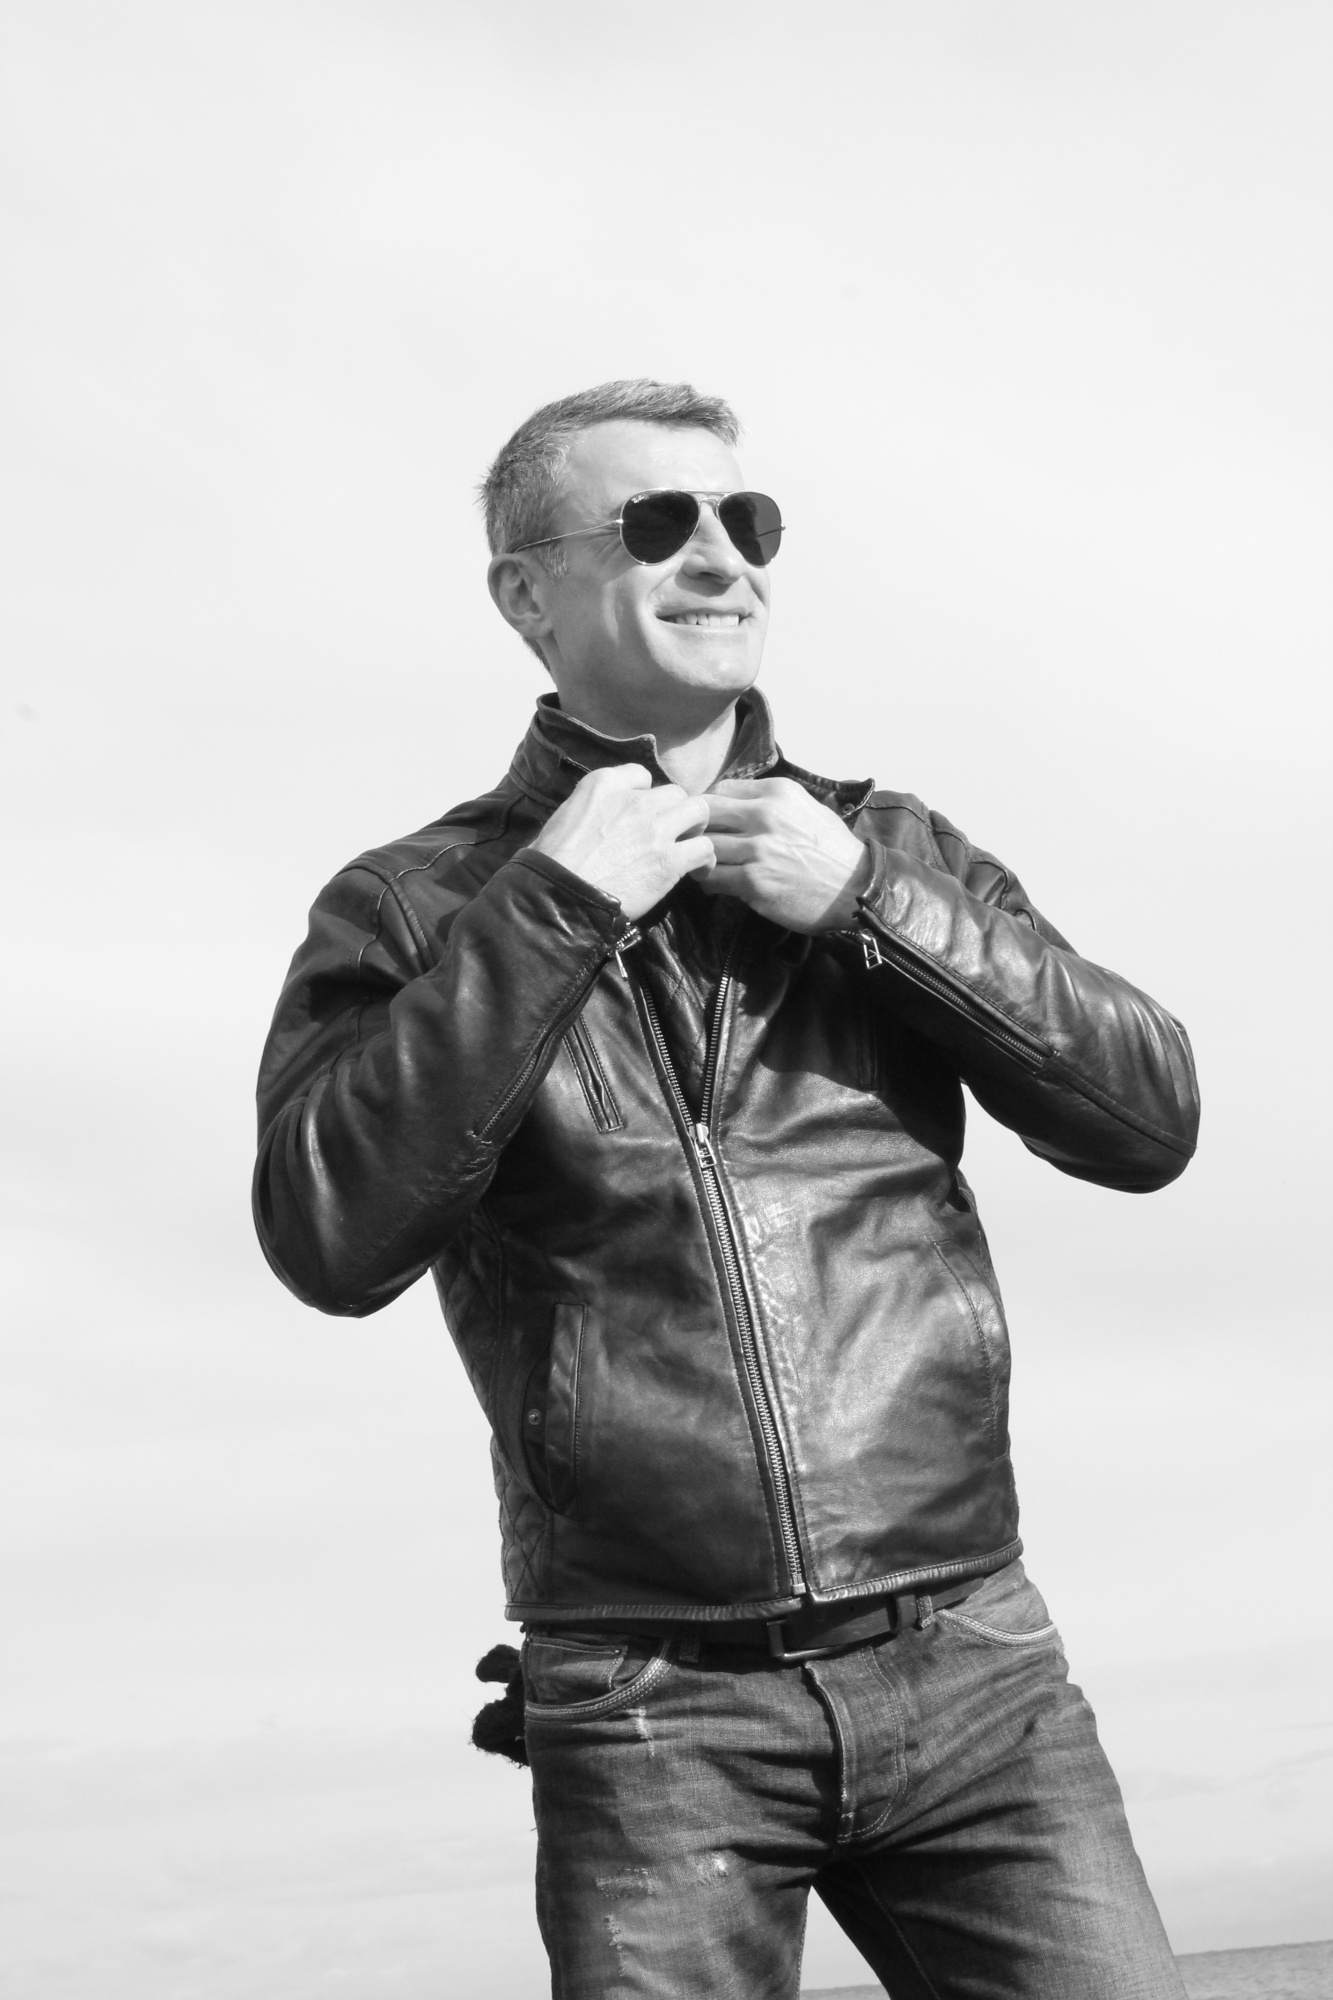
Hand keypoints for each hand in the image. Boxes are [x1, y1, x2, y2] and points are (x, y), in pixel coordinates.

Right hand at [527, 764, 714, 921]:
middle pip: (675, 793)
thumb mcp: (565, 815)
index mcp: (603, 784)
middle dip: (676, 811)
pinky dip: (705, 859)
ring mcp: (655, 828)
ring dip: (696, 828)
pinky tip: (698, 871)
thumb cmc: (552, 862)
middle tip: (672, 833)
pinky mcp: (669, 860)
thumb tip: (605, 818)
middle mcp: (634, 800)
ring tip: (690, 847)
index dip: (646, 796)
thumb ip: (592, 805)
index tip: (643, 814)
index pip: (641, 775)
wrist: (558, 894)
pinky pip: (704, 848)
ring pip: (699, 811)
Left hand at [694, 777, 871, 932]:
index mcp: (778, 792)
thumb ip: (768, 800)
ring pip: (704, 847)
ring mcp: (759, 850)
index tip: (707, 821)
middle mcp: (766, 815)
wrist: (856, 888)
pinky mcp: (754, 882)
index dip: (707, 806)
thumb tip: (730, 800)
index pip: (720, 789)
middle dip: (694, 828)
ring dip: (699, 857)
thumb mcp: (805, 807)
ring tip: (704, 864)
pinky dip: (708, 881)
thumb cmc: (831, 849)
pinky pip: (712, 878)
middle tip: (694, 841)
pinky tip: (715, 883)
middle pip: (704, 813)